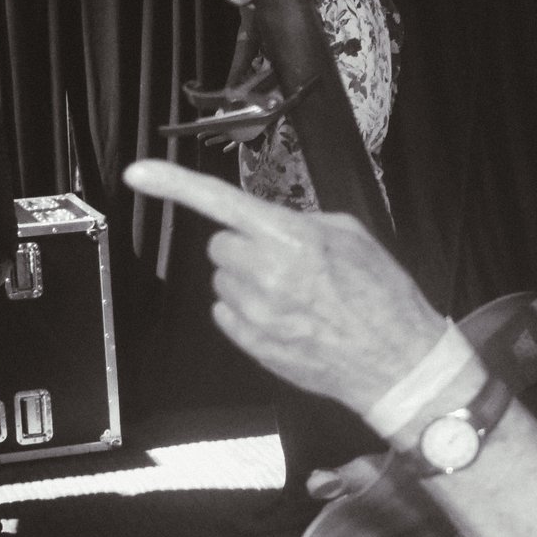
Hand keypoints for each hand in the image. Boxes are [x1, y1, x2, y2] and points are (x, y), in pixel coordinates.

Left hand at [123, 158, 445, 411]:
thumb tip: (269, 221)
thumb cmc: (383, 298)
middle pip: (220, 246)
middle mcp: (266, 274)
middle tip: (285, 261)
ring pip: (222, 281)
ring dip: (249, 281)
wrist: (397, 363)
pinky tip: (286, 318)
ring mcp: (255, 313)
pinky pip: (226, 313)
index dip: (173, 183)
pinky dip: (248, 310)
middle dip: (245, 246)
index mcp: (292, 239)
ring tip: (296, 295)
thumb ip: (300, 222)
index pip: (220, 202)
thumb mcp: (352, 237)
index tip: (138, 173)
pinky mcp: (251, 344)